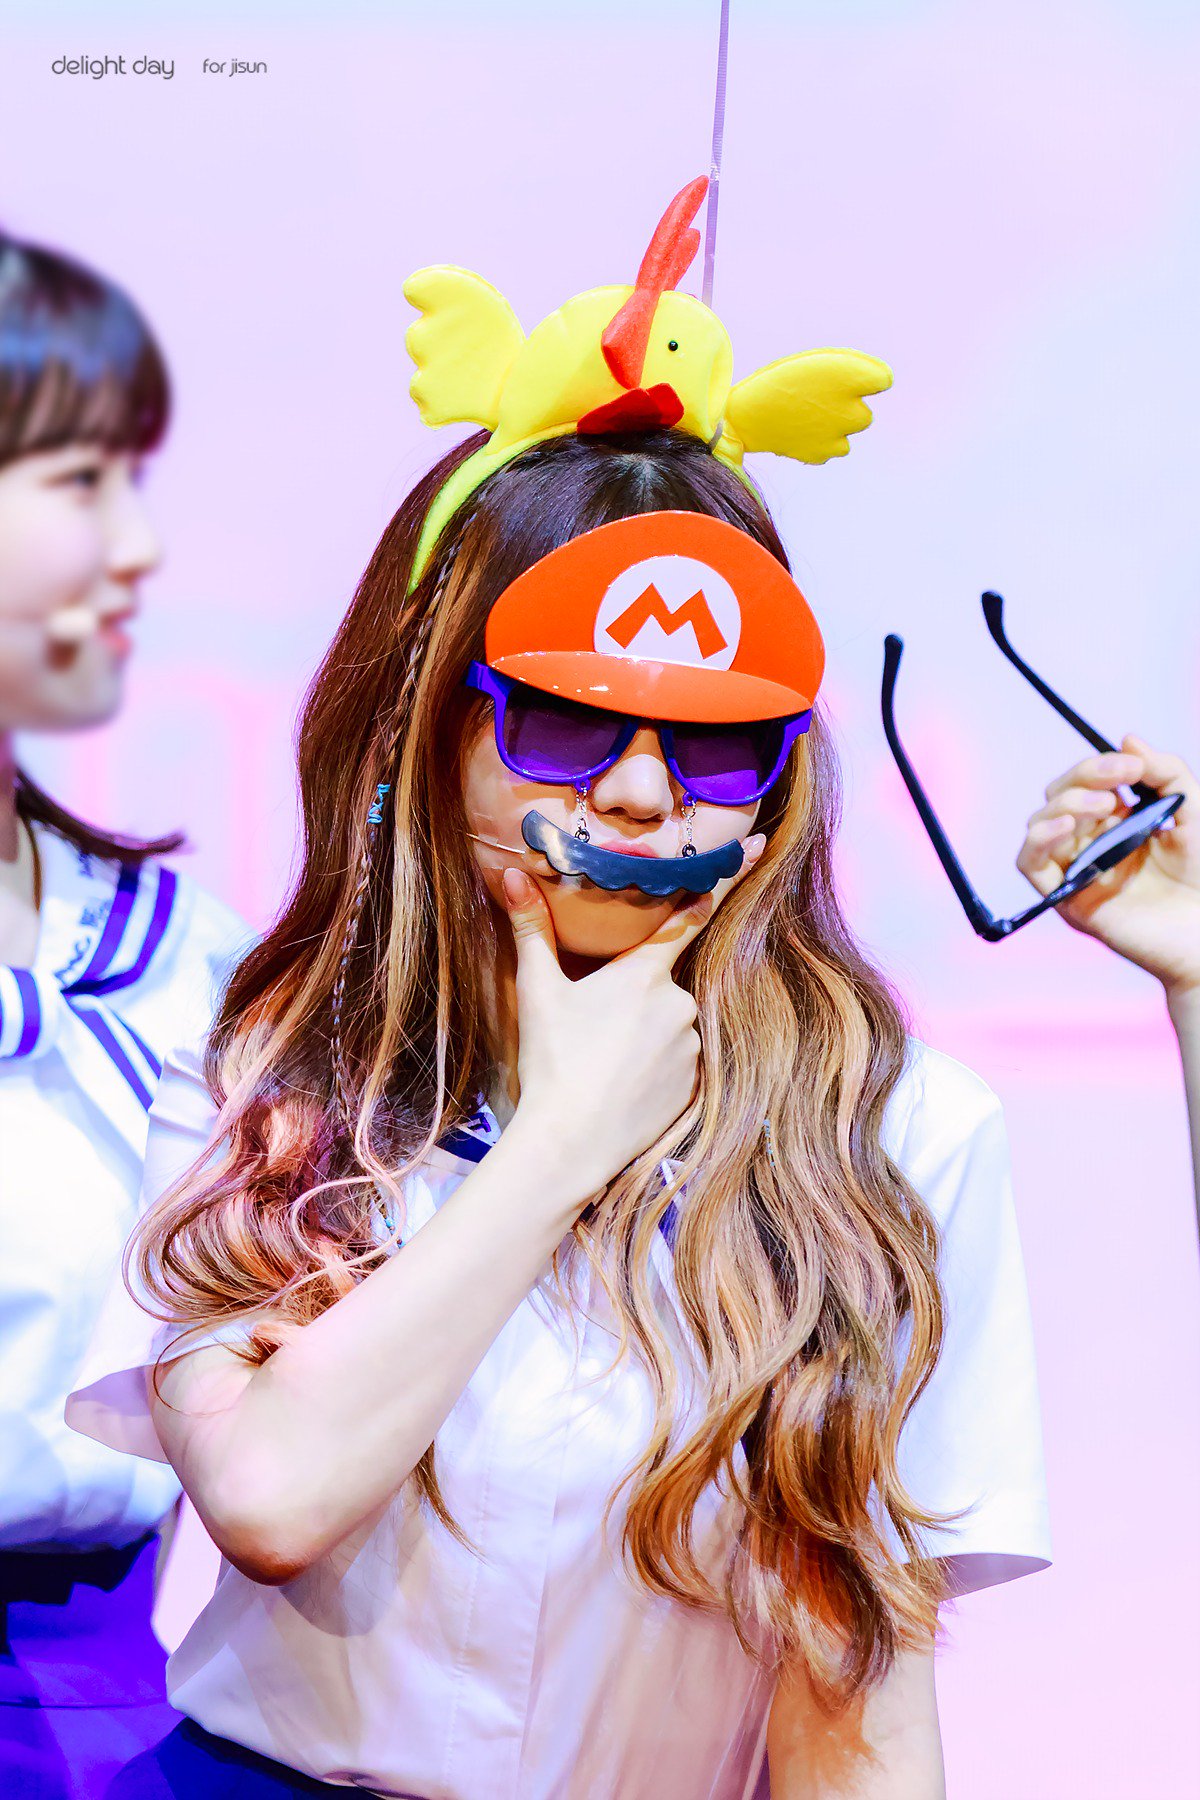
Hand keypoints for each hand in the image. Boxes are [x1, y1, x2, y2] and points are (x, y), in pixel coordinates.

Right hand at [500, 838, 765, 1193]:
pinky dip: (656, 1068)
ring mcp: (693, 1047)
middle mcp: (680, 1004)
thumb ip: (530, 929)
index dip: (727, 876)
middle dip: (633, 999)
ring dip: (644, 1036)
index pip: (691, 912)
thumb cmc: (551, 1063)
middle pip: (660, 984)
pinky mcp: (698, 1085)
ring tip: (604, 1067)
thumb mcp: (537, 992)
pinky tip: (623, 1088)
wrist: (569, 1144)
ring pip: (670, 1025)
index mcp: (644, 973)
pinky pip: (680, 1062)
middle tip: (593, 1035)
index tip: (760, 844)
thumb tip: (508, 873)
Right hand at [1017, 736, 1199, 997]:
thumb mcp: (1193, 811)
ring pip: (1040, 824)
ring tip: (1101, 805)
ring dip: (1065, 805)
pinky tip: (1065, 826)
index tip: (1131, 767)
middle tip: (1121, 781)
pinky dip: (1039, 840)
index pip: (1088, 781)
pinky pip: (1031, 864)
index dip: (1102, 766)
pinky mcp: (1067, 898)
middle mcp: (1089, 842)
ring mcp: (1076, 869)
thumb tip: (1128, 739)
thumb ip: (1168, 772)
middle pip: (1059, 796)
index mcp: (1115, 821)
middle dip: (1084, 778)